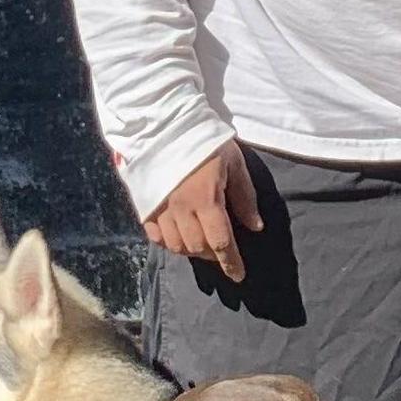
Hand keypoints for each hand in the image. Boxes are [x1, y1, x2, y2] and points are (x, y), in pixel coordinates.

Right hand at [144, 140, 260, 283]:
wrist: (166, 124)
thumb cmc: (206, 141)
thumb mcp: (234, 163)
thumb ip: (244, 197)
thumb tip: (255, 227)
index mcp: (206, 200)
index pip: (221, 242)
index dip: (231, 262)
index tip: (239, 276)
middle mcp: (181, 210)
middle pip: (198, 248)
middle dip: (214, 256)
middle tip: (223, 252)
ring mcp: (160, 209)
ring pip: (176, 246)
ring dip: (192, 251)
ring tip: (203, 245)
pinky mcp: (145, 205)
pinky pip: (155, 236)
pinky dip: (168, 243)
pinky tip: (178, 237)